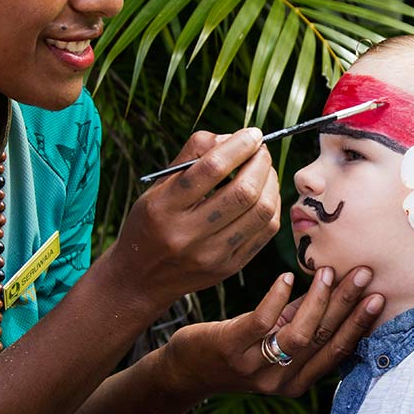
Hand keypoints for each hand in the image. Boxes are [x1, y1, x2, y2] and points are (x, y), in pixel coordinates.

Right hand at [110, 129, 281, 300]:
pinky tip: (265, 194)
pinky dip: (272, 206)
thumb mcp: (157, 187)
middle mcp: (187, 235)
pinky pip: (266, 231)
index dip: (239, 146)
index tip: (252, 134)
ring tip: (264, 170)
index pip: (211, 168)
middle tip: (260, 150)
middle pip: (243, 192)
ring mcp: (211, 255)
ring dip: (271, 183)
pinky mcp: (229, 267)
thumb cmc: (151, 222)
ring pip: (262, 212)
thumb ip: (191, 156)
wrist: (141, 279)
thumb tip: (232, 137)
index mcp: (164, 208)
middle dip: (260, 163)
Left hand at [161, 266, 382, 396]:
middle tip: (364, 274)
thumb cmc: (238, 350)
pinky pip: (261, 322)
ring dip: (318, 300)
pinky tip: (286, 277)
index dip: (360, 324)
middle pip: (323, 339)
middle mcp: (281, 380)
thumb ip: (303, 321)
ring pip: (299, 334)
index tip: (380, 296)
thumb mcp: (275, 340)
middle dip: (348, 304)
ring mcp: (256, 367)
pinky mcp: (231, 349)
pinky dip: (277, 298)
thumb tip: (335, 286)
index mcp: (298, 381)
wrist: (187, 370)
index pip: (337, 351)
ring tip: (329, 271)